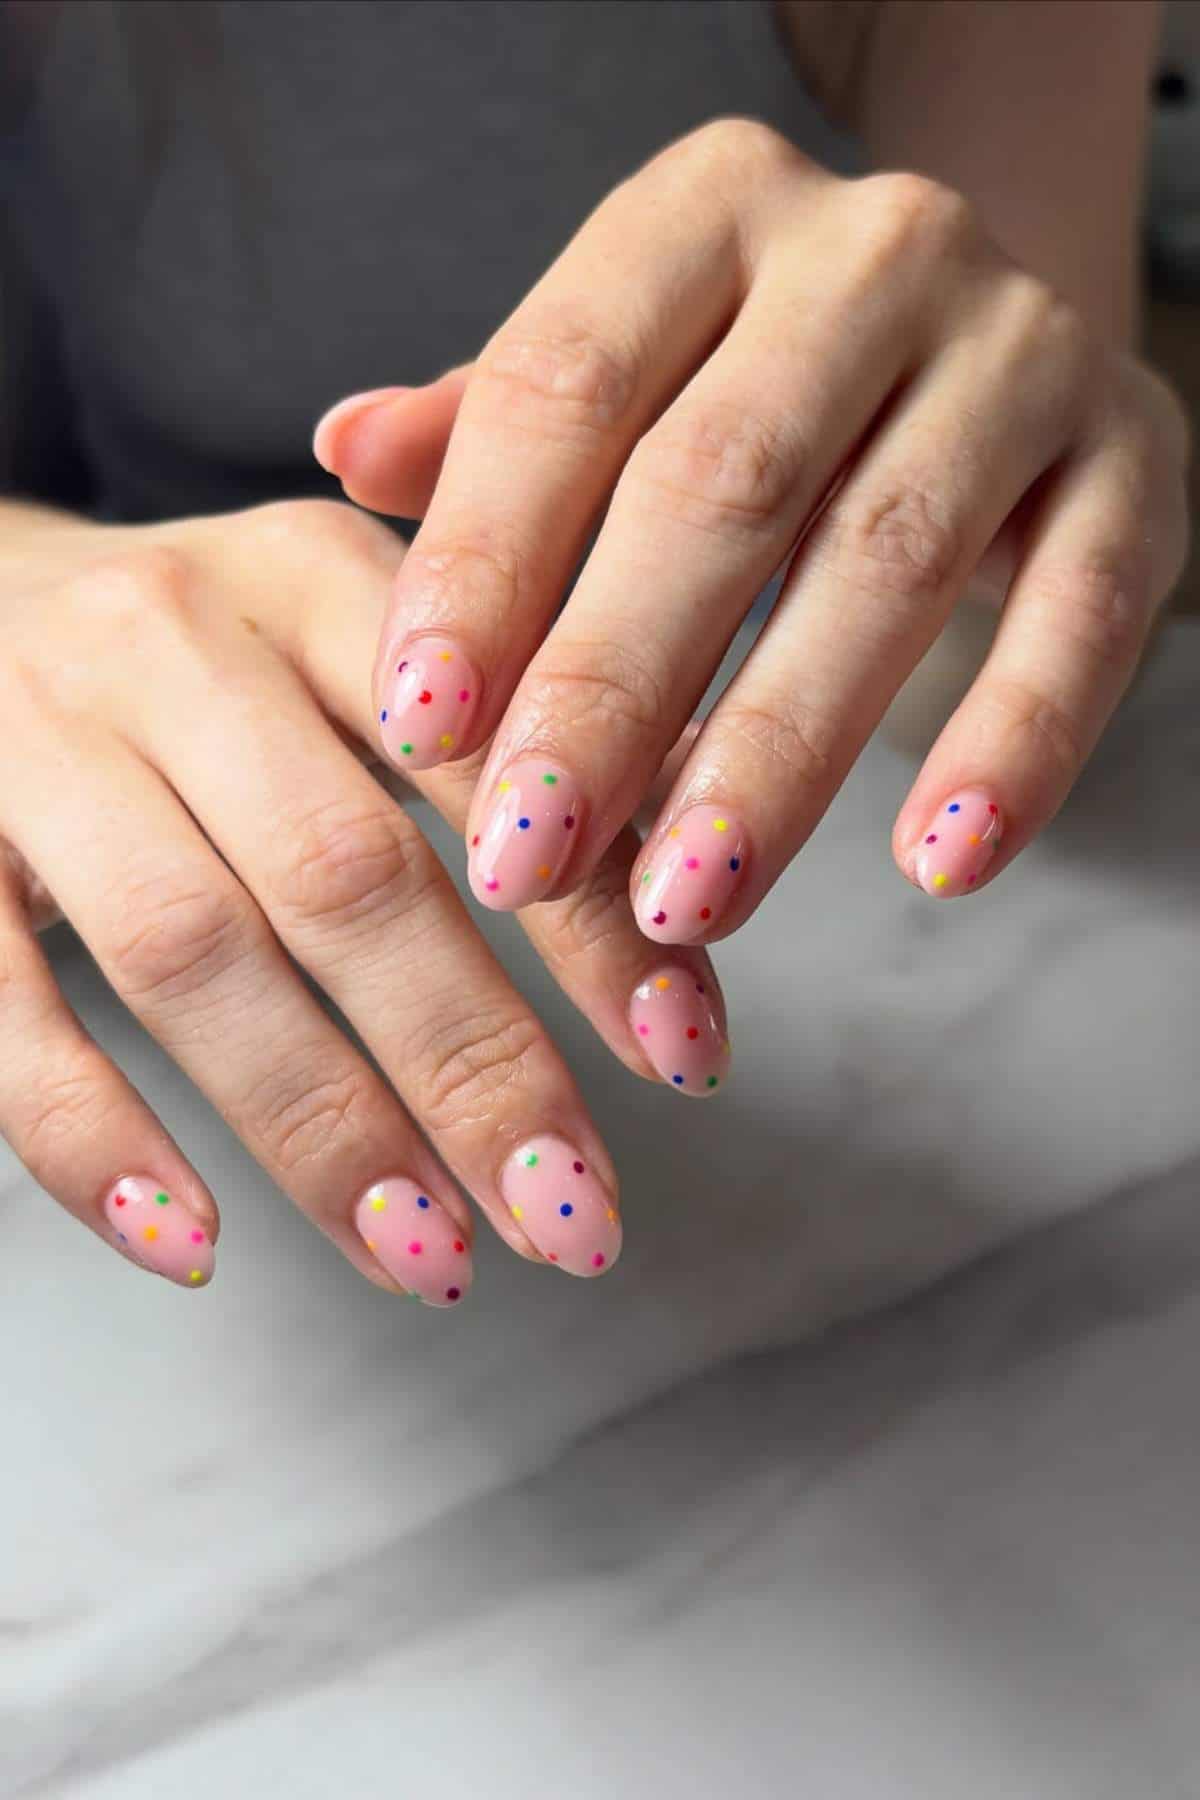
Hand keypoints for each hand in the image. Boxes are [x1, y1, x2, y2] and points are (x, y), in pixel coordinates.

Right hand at [0, 499, 731, 1302]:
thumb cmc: (202, 657)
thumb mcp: (349, 637)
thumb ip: (503, 737)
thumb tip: (688, 886)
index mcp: (314, 578)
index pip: (486, 759)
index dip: (591, 918)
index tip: (684, 1057)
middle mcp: (173, 642)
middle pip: (344, 873)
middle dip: (475, 1062)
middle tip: (573, 1218)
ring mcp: (31, 739)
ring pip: (191, 951)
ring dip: (321, 1125)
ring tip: (430, 1257)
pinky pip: (0, 1004)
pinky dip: (93, 1134)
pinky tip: (192, 1243)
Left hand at [322, 117, 1189, 934]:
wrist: (973, 346)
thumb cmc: (746, 386)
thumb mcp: (615, 381)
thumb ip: (490, 428)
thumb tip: (346, 453)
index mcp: (706, 212)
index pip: (566, 385)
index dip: (484, 564)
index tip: (420, 730)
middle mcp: (871, 251)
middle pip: (720, 484)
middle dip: (612, 690)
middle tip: (528, 860)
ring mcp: (1021, 347)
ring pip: (888, 562)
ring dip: (778, 756)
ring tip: (685, 905)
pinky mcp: (1135, 458)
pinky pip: (1089, 610)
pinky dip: (1014, 743)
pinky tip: (936, 865)